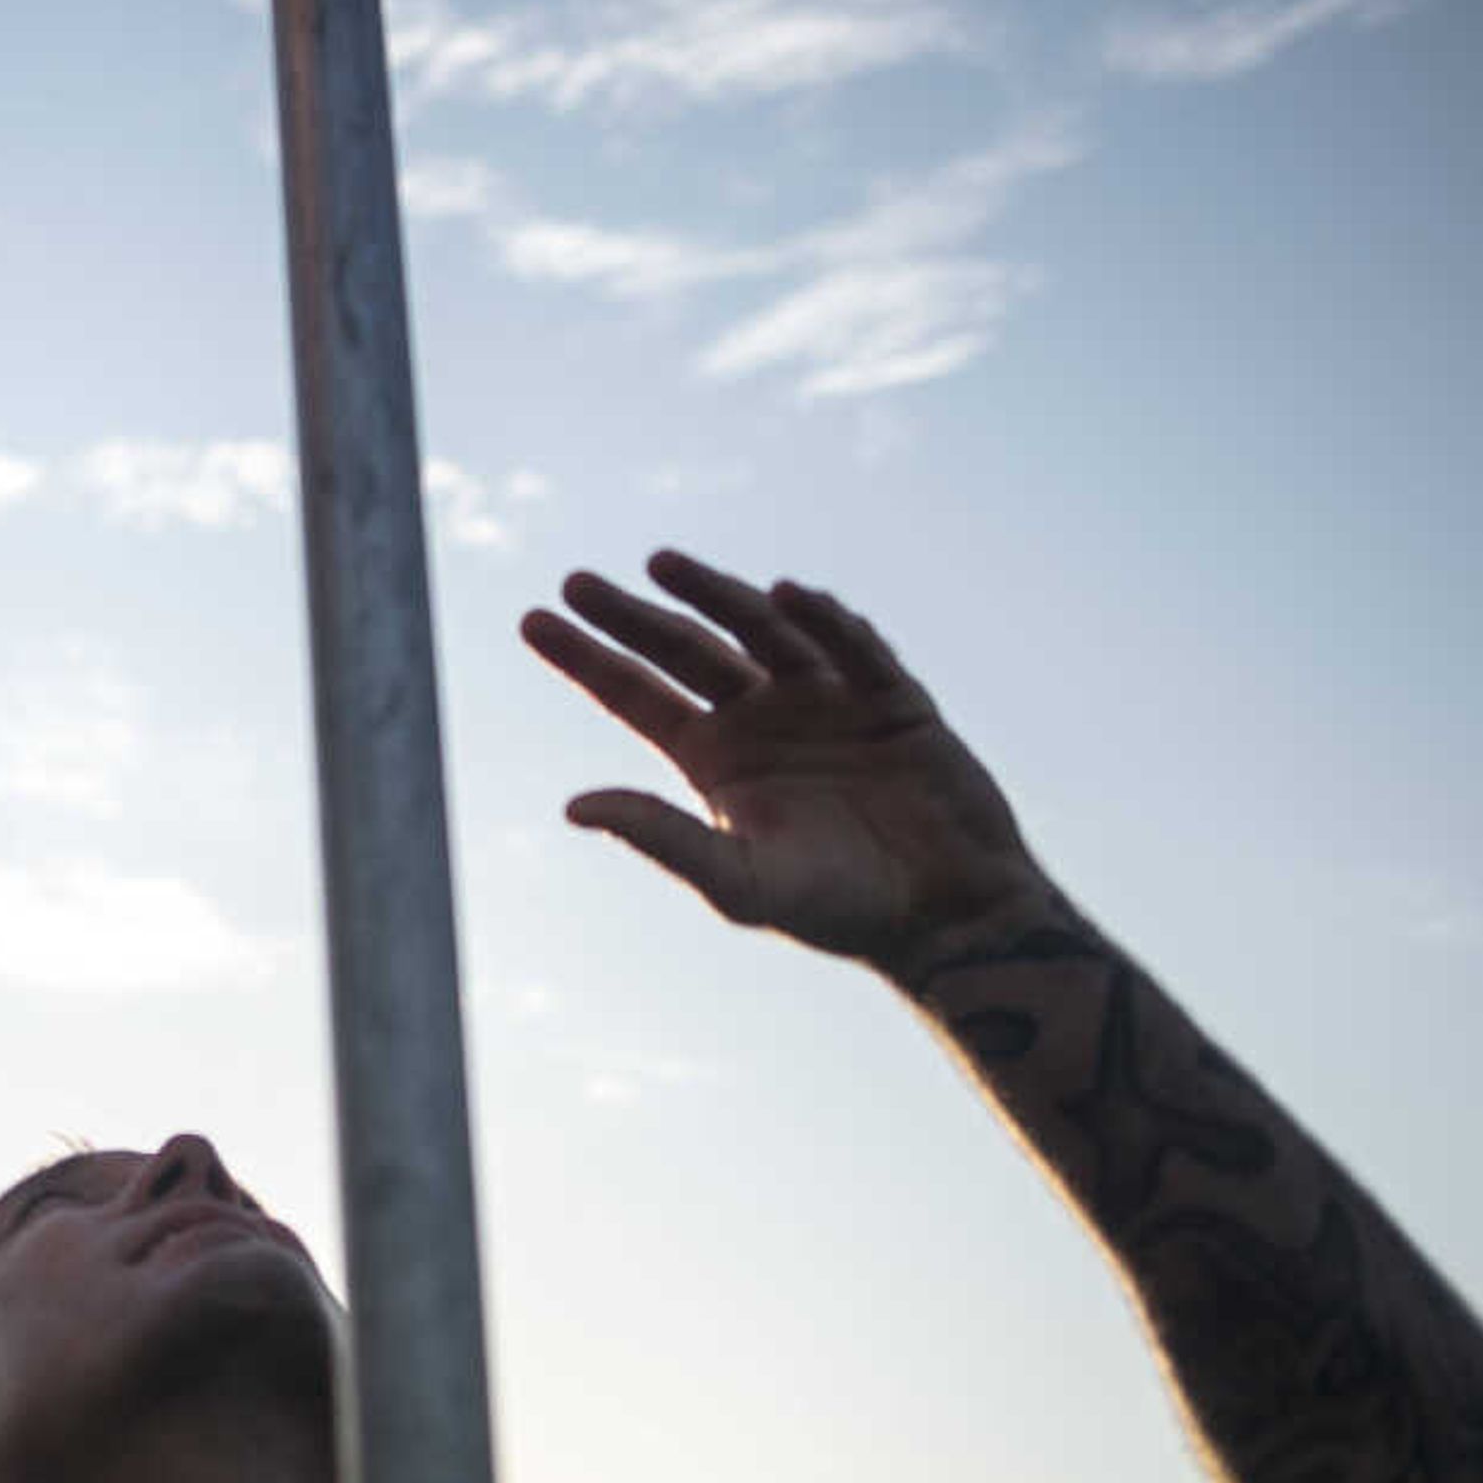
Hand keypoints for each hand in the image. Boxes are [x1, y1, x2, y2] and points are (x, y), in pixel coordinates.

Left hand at [520, 550, 1049, 972]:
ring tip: (662, 565)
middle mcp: (760, 718)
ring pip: (760, 631)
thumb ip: (662, 839)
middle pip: (682, 650)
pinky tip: (789, 596)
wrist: (950, 916)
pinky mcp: (890, 696)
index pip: (634, 694)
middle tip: (576, 581)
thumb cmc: (841, 910)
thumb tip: (572, 805)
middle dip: (632, 613)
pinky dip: (823, 619)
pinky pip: (852, 646)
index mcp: (715, 759)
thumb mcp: (740, 883)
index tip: (531, 617)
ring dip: (715, 595)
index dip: (585, 657)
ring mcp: (825, 700)